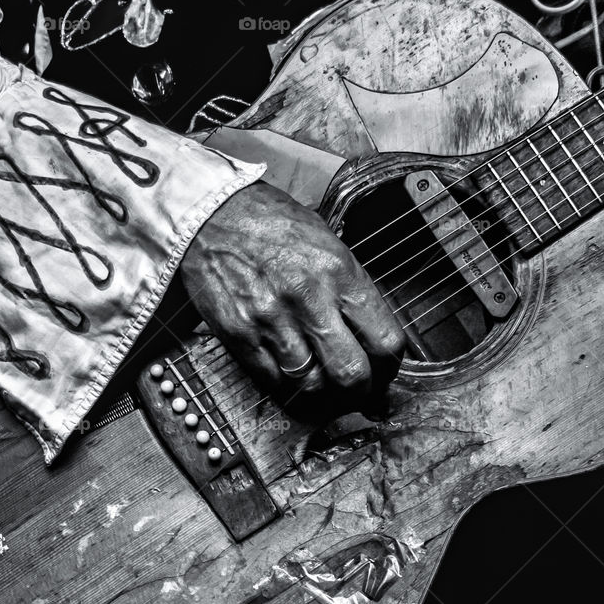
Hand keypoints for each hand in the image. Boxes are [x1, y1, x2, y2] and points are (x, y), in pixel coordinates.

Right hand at [180, 181, 405, 417]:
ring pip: (311, 384)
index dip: (390, 367)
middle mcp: (309, 299)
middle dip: (360, 390)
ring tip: (322, 385)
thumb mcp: (327, 243)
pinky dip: (284, 383)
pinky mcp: (240, 333)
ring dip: (320, 391)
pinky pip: (272, 379)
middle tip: (358, 391)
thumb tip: (371, 334)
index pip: (385, 341)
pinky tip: (287, 372)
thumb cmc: (272, 224)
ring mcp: (272, 319)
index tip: (384, 371)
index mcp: (339, 273)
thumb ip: (350, 289)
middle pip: (351, 373)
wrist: (213, 212)